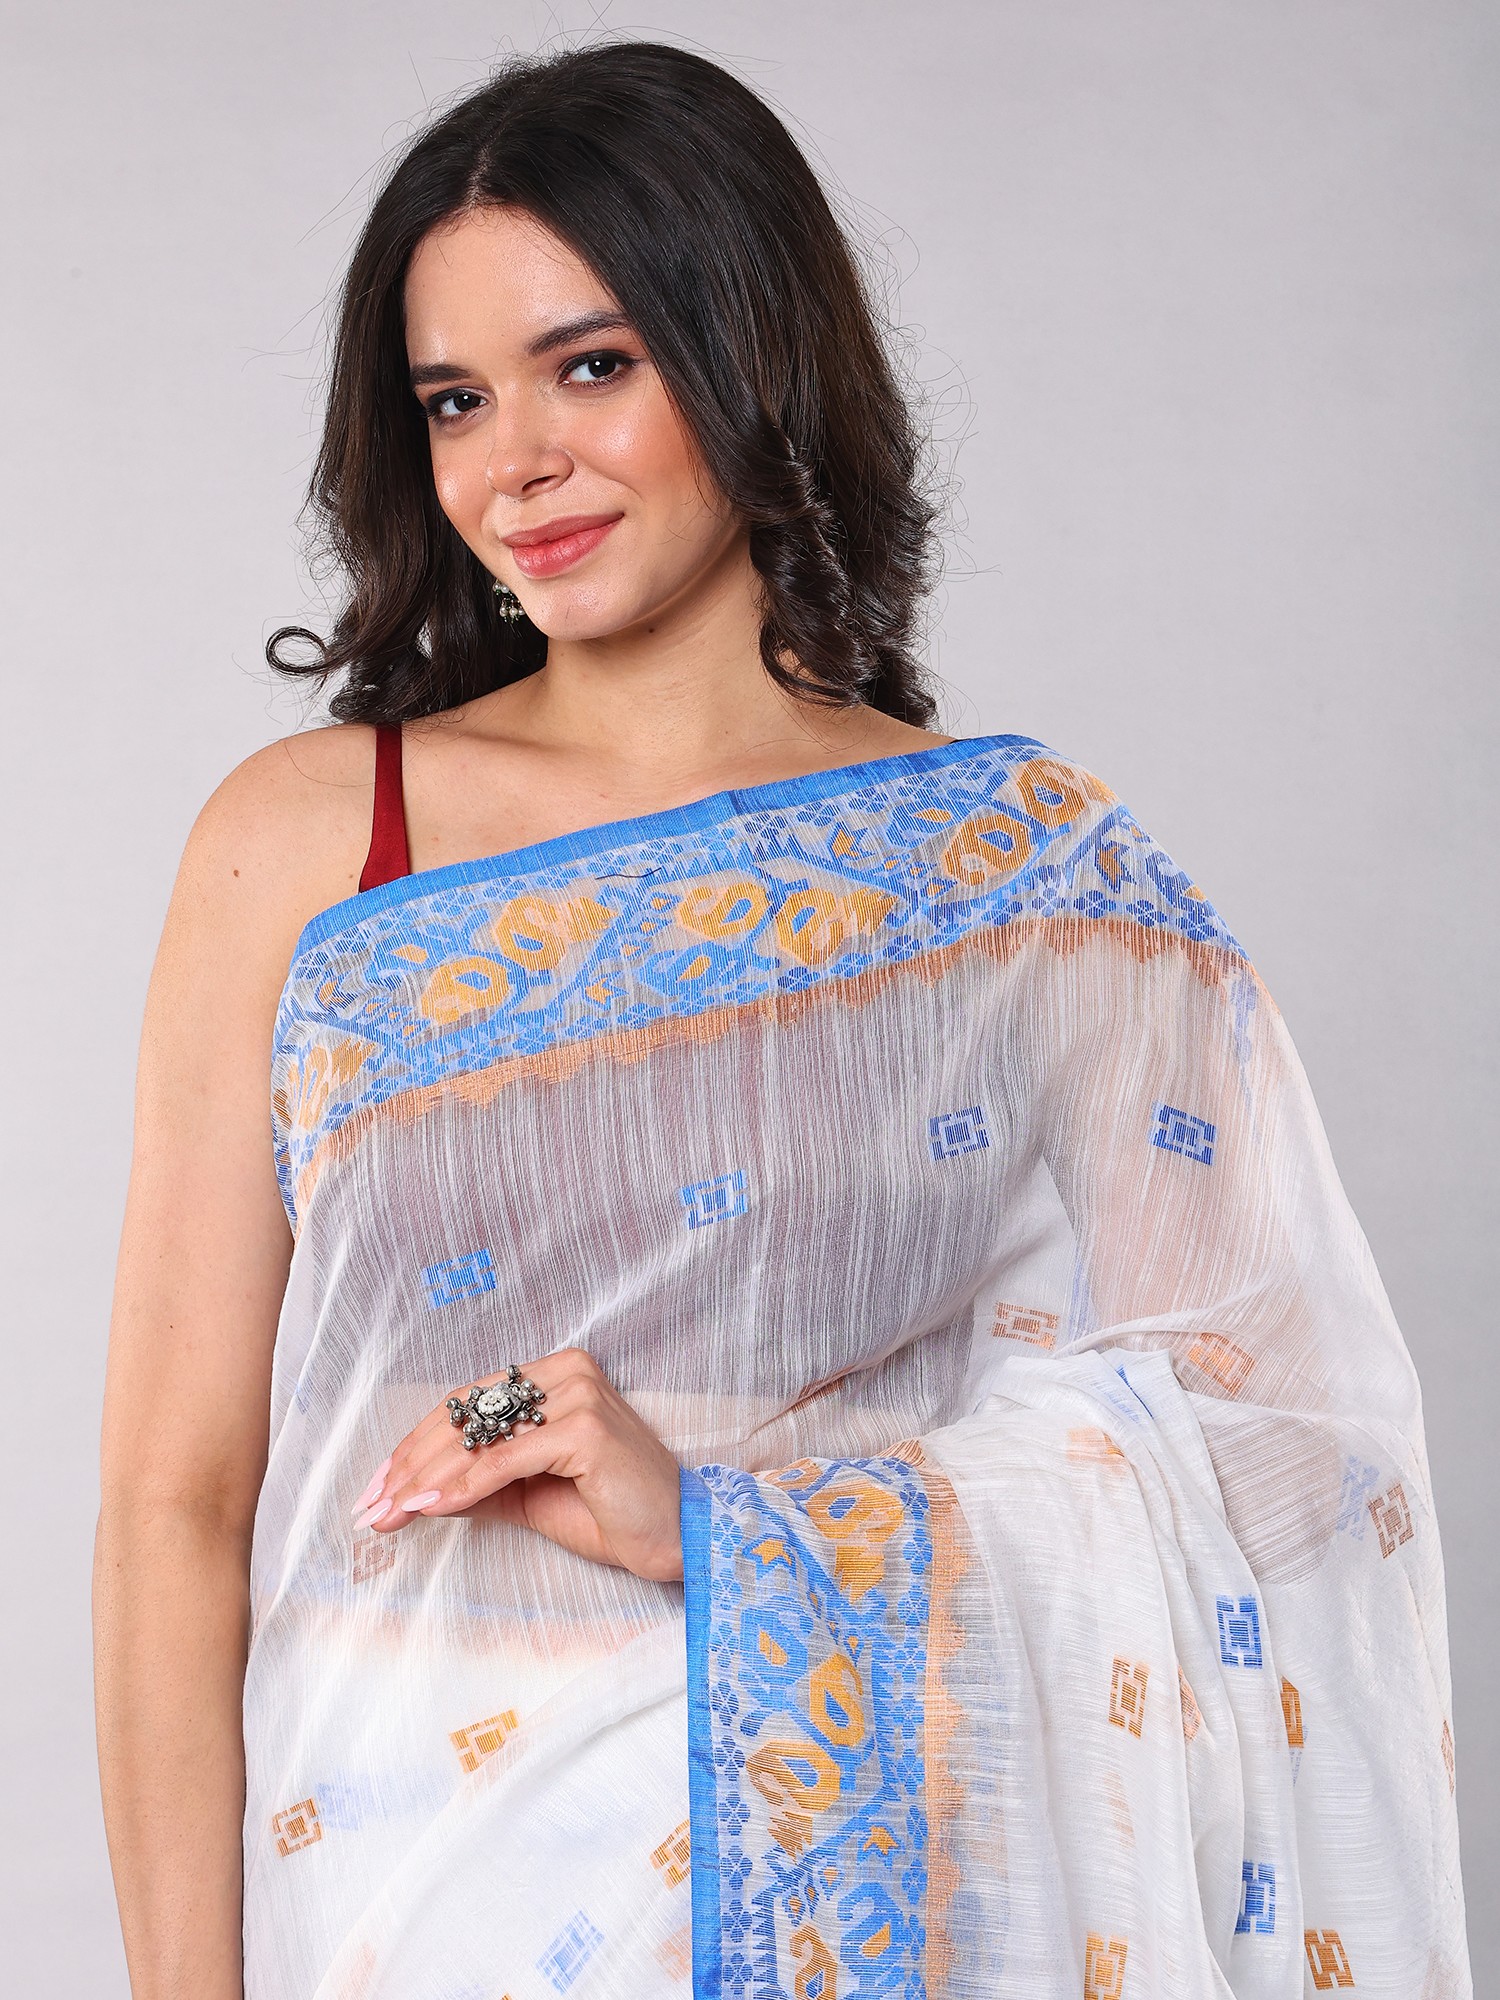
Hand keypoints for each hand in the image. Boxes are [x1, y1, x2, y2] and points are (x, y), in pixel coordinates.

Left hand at [349, 1348, 684, 1582]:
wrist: (676, 1538)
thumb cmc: (610, 1514)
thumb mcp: (528, 1495)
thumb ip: (477, 1483)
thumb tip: (412, 1492)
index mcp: (555, 1374)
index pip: (467, 1404)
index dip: (415, 1445)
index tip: (376, 1487)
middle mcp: (566, 1371)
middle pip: (465, 1414)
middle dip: (409, 1464)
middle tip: (370, 1505)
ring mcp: (578, 1394)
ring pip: (478, 1436)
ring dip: (424, 1479)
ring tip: (389, 1512)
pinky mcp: (585, 1428)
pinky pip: (504, 1460)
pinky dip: (460, 1486)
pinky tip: (427, 1509)